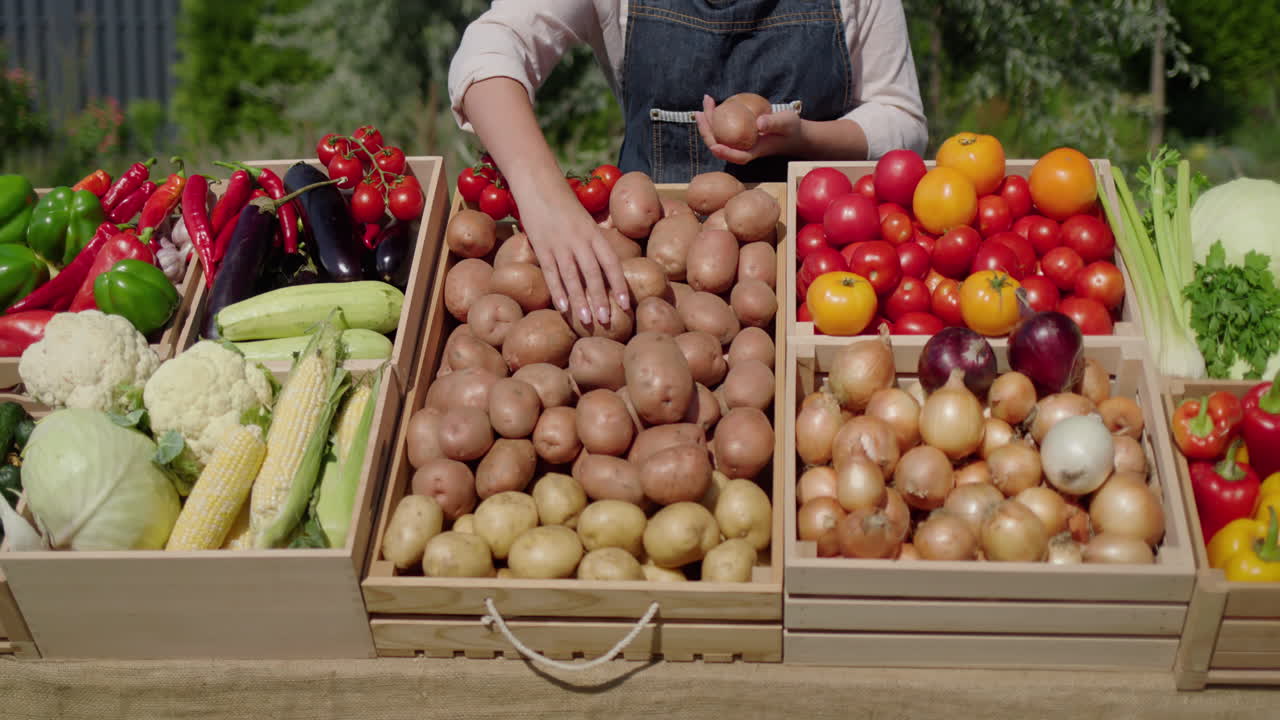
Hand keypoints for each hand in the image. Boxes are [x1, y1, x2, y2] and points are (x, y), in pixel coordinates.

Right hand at [518, 185, 629, 327]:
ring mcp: (560, 244)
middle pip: (593, 274)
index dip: (619, 284)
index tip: (626, 304)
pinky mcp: (542, 246)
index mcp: (594, 233)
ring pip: (573, 277)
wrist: (538, 183)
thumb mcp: (585, 221)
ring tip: (587, 320)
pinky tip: (563, 308)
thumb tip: (605, 267)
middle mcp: (580, 240)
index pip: (611, 262)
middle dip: (601, 299)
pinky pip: (551, 272)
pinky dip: (557, 291)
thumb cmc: (564, 204)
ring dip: (580, 300)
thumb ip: (594, 242)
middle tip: (607, 321)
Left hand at [695, 94, 801, 164]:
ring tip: (705, 102)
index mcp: (756, 151)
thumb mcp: (786, 123)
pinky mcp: (739, 135)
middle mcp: (744, 148)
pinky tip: (714, 105)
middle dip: (707, 131)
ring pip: (719, 136)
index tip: (715, 146)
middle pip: (720, 146)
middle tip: (700, 111)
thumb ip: (774, 123)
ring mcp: (740, 142)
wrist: (793, 133)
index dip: (726, 153)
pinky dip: (716, 117)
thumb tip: (759, 123)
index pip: (738, 157)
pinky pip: (723, 128)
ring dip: (708, 121)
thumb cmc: (791, 129)